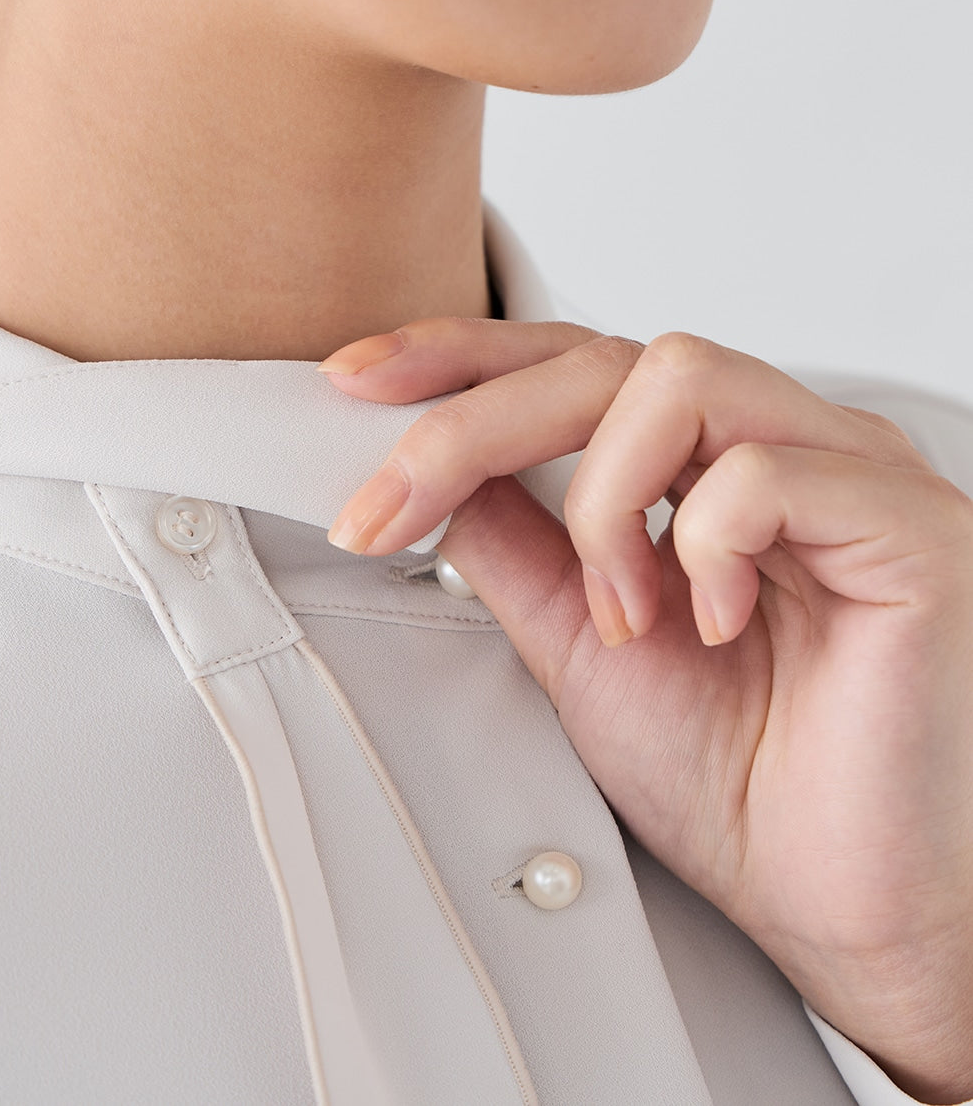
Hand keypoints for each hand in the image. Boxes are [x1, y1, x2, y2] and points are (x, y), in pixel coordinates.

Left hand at [319, 318, 972, 1104]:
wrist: (847, 907)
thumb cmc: (742, 782)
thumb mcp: (580, 648)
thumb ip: (519, 547)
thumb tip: (435, 478)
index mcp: (706, 467)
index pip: (572, 362)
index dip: (458, 358)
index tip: (355, 381)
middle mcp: (779, 446)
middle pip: (602, 355)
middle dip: (470, 423)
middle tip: (390, 504)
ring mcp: (848, 472)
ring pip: (674, 376)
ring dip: (600, 499)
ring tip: (615, 612)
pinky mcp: (907, 526)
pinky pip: (764, 471)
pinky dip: (696, 546)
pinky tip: (703, 624)